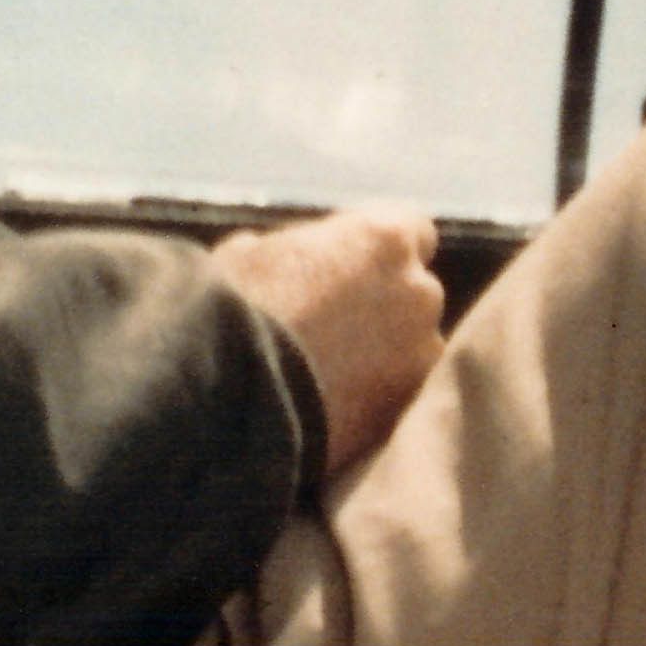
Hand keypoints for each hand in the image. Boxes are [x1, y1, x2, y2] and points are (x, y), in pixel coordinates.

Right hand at [209, 209, 444, 481]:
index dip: (379, 250)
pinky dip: (369, 400)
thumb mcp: (251, 252)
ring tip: (323, 374)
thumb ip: (295, 252)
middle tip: (330, 324)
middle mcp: (418, 294)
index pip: (412, 231)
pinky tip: (324, 407)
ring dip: (380, 357)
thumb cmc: (232, 308)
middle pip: (413, 293)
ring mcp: (418, 360)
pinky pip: (392, 398)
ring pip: (408, 351)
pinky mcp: (402, 414)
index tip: (351, 266)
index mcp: (385, 240)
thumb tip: (290, 263)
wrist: (228, 396)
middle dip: (382, 305)